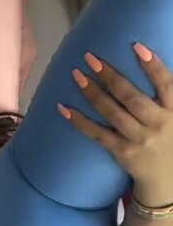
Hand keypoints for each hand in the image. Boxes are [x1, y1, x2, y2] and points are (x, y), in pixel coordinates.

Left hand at [57, 43, 172, 199]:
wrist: (166, 179)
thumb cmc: (168, 137)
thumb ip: (165, 94)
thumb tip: (145, 56)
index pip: (167, 84)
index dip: (153, 65)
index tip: (137, 46)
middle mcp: (160, 124)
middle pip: (133, 98)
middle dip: (111, 77)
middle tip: (91, 58)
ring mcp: (141, 140)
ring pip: (114, 114)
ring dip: (93, 94)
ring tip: (77, 75)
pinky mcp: (123, 153)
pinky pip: (98, 135)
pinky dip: (79, 122)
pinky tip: (63, 108)